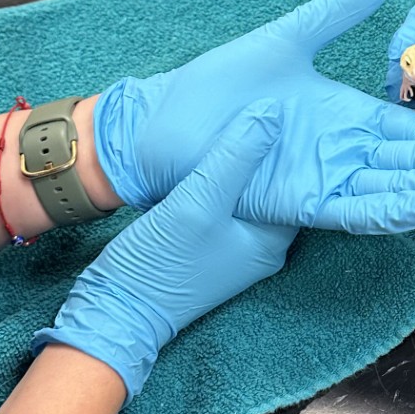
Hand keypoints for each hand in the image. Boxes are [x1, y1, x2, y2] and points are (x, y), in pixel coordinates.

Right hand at [37, 109, 294, 399]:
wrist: (114, 309)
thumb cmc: (160, 263)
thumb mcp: (198, 202)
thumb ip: (235, 158)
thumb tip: (272, 113)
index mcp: (271, 241)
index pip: (300, 187)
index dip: (295, 149)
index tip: (293, 110)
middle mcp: (258, 245)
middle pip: (273, 187)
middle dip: (267, 150)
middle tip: (265, 104)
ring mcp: (231, 245)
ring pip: (245, 192)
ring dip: (240, 160)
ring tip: (239, 115)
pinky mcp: (205, 241)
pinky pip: (222, 200)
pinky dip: (218, 175)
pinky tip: (209, 147)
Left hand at [94, 0, 414, 231]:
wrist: (164, 122)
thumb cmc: (219, 86)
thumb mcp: (287, 39)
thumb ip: (337, 13)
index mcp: (351, 117)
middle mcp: (348, 153)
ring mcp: (329, 181)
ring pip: (397, 187)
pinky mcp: (302, 204)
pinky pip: (355, 212)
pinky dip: (390, 210)